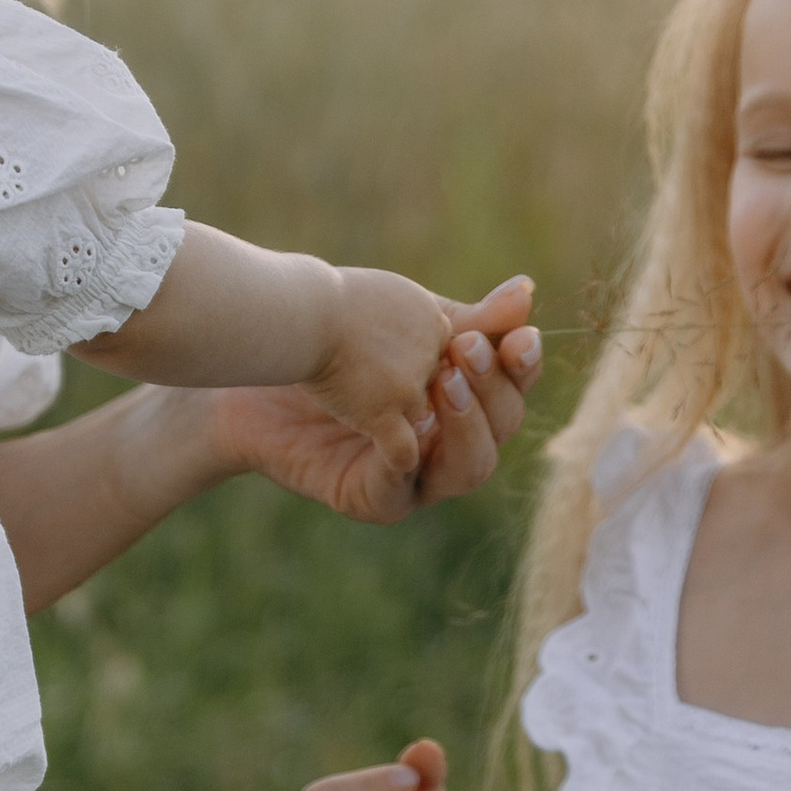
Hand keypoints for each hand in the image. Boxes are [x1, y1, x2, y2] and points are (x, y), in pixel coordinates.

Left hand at [217, 282, 540, 522]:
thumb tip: (528, 292)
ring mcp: (417, 479)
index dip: (523, 367)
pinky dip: (410, 453)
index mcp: (466, 402)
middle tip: (463, 349)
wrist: (262, 371)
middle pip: (505, 429)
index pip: (515, 388)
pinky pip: (405, 482)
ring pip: (473, 468)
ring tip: (444, 382)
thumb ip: (467, 320)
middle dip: (491, 389)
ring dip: (466, 425)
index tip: (520, 336)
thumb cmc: (335, 353)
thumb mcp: (407, 329)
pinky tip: (406, 422)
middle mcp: (450, 445)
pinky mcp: (376, 498)